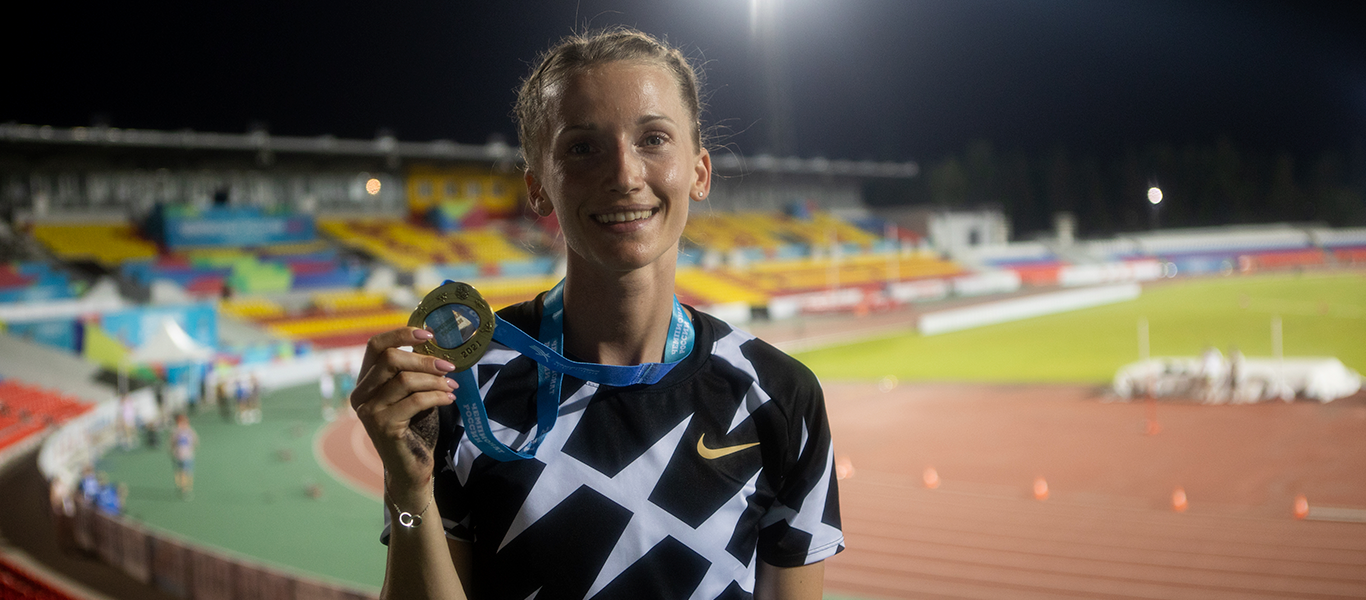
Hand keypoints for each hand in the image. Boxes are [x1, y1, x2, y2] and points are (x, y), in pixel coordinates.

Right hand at [351, 327, 457, 505]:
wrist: (411, 467)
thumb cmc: (415, 427)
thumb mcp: (413, 392)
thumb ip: (415, 371)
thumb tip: (435, 344)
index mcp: (365, 382)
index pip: (375, 346)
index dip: (401, 334)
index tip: (429, 334)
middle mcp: (360, 395)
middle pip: (389, 359)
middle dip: (424, 360)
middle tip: (449, 367)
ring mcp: (368, 411)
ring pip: (404, 380)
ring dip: (434, 380)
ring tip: (452, 386)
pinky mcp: (383, 426)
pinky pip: (414, 401)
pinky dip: (436, 396)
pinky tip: (449, 398)